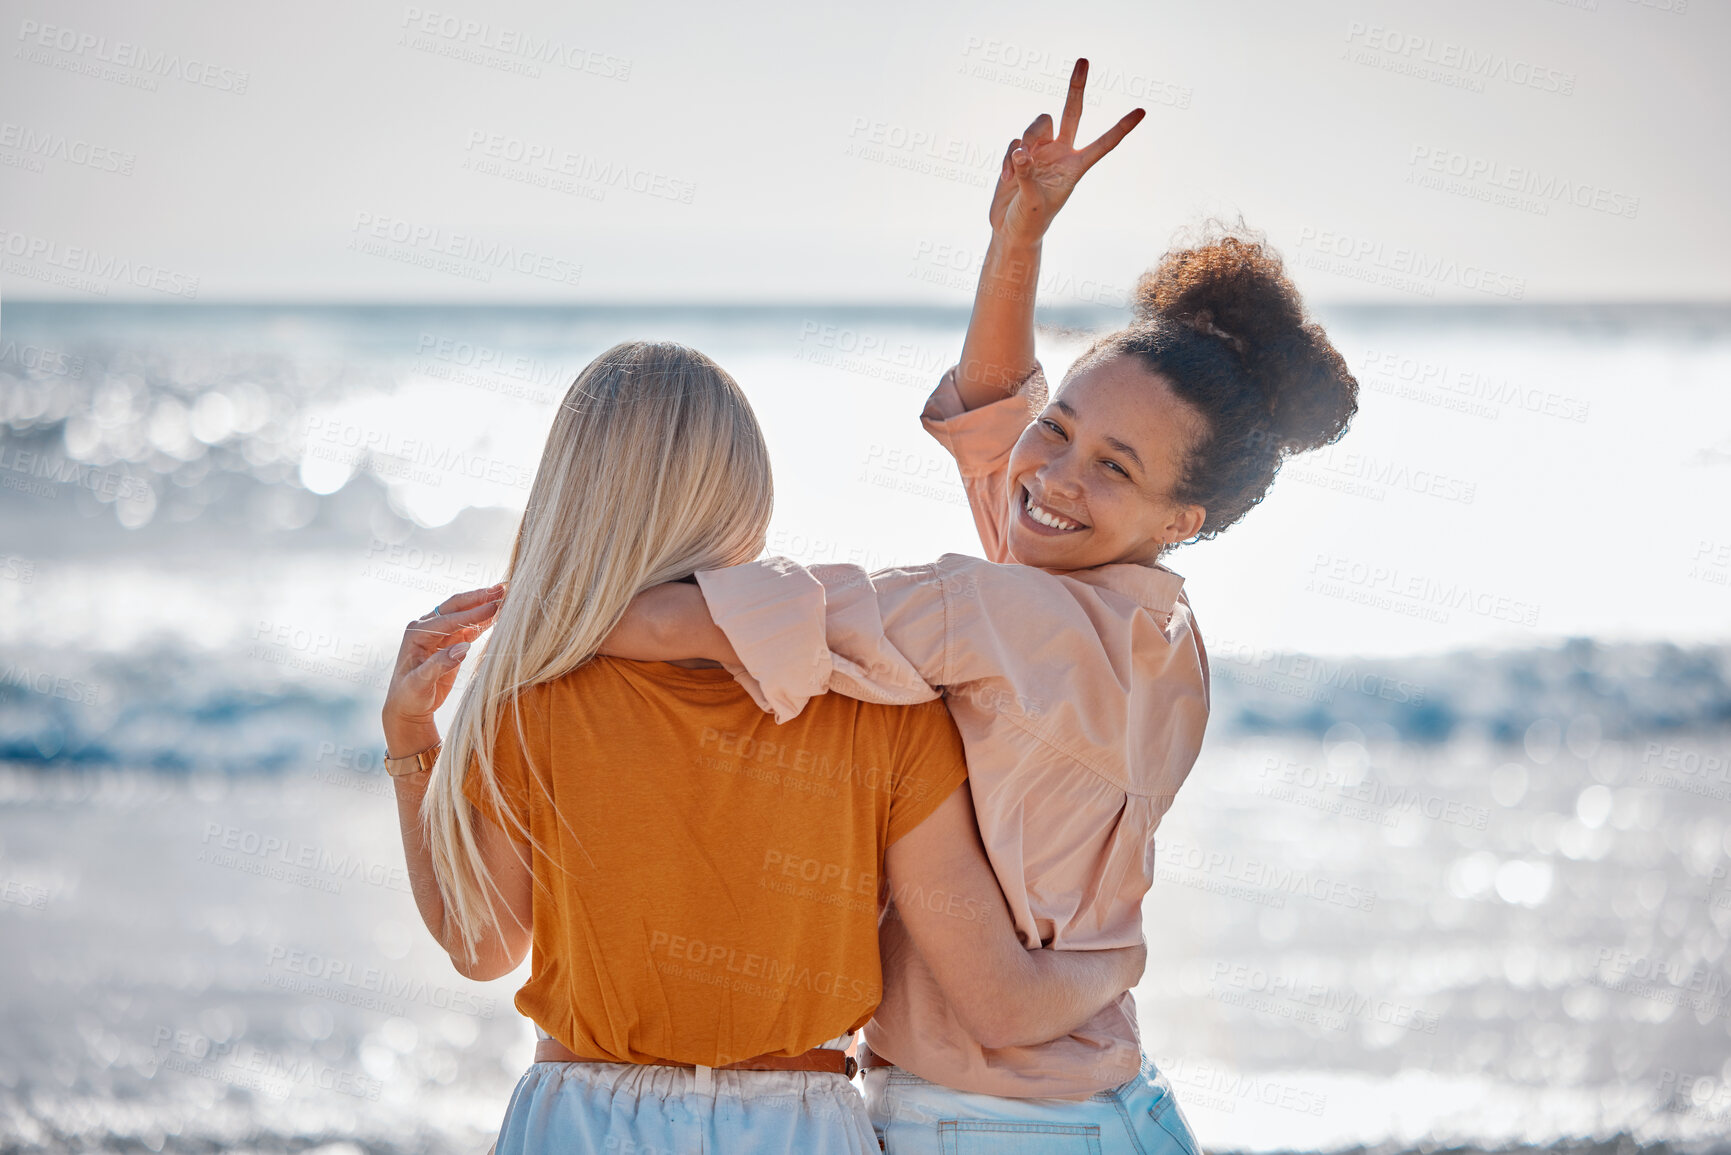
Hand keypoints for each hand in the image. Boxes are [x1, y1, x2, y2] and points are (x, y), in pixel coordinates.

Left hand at [381, 582, 504, 754]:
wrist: (408, 707)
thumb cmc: (410, 697)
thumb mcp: (420, 683)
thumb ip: (440, 665)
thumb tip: (463, 648)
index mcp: (417, 633)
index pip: (450, 619)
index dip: (473, 613)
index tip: (496, 606)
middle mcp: (426, 628)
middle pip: (456, 607)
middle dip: (479, 598)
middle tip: (502, 589)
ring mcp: (438, 633)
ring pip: (463, 614)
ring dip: (482, 605)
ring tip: (503, 595)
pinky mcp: (449, 642)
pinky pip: (468, 627)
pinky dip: (483, 620)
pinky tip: (497, 614)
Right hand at [989, 58, 1145, 242]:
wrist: (1010, 228)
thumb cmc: (1030, 221)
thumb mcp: (1032, 201)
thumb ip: (1027, 174)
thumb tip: (1020, 150)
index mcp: (1075, 168)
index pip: (1103, 144)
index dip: (1122, 128)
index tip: (1142, 112)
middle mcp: (1060, 153)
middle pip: (1072, 112)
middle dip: (1076, 87)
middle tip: (1084, 60)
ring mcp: (1040, 151)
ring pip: (1037, 125)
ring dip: (1026, 140)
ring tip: (1016, 167)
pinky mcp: (1019, 153)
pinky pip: (1014, 143)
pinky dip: (1008, 158)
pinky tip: (1006, 177)